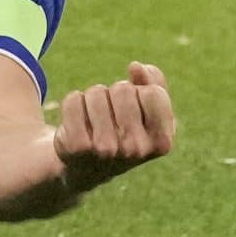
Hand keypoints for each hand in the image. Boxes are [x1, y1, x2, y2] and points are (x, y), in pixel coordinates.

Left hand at [54, 61, 177, 193]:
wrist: (88, 169)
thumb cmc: (125, 133)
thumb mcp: (150, 111)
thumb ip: (155, 83)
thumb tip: (135, 67)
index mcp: (162, 142)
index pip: (153, 93)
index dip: (141, 91)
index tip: (135, 108)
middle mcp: (135, 149)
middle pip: (123, 90)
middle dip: (115, 93)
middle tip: (112, 116)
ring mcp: (105, 150)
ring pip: (97, 92)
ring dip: (93, 98)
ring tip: (94, 120)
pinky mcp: (76, 146)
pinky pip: (73, 99)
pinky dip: (73, 102)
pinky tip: (76, 123)